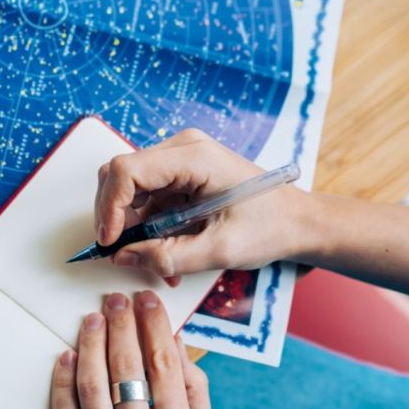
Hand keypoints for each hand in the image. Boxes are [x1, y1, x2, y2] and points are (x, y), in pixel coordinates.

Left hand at [50, 291, 215, 408]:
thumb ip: (195, 394)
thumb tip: (178, 344)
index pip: (163, 364)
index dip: (154, 326)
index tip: (148, 299)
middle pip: (127, 368)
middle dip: (122, 325)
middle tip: (117, 299)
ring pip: (93, 386)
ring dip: (91, 345)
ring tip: (92, 318)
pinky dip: (62, 384)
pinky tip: (66, 356)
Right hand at [95, 128, 313, 284]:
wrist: (297, 221)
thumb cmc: (271, 227)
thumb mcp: (220, 250)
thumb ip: (168, 257)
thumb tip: (122, 257)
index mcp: (195, 157)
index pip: (128, 170)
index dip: (110, 207)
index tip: (110, 241)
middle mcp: (182, 149)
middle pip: (121, 175)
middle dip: (116, 217)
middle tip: (125, 253)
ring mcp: (180, 160)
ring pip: (129, 188)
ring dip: (132, 226)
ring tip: (154, 259)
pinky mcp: (179, 174)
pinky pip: (146, 197)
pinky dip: (145, 226)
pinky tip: (164, 249)